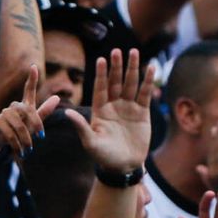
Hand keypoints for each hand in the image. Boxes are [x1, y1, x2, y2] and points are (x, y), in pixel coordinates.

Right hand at [0, 66, 58, 155]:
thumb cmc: (17, 133)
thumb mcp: (32, 124)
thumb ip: (44, 112)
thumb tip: (57, 97)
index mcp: (23, 106)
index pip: (28, 90)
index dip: (31, 78)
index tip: (33, 66)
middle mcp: (13, 107)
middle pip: (28, 111)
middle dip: (36, 124)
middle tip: (41, 138)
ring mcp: (3, 114)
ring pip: (20, 125)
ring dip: (26, 139)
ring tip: (29, 150)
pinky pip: (9, 133)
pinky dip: (16, 144)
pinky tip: (19, 152)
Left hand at [67, 49, 154, 174]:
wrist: (124, 166)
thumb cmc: (104, 156)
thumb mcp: (91, 142)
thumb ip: (81, 126)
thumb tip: (67, 112)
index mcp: (100, 111)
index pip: (101, 88)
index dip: (101, 75)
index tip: (101, 60)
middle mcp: (114, 105)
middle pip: (115, 82)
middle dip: (116, 67)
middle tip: (117, 51)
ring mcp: (128, 107)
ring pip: (130, 84)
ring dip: (133, 68)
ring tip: (134, 52)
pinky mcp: (142, 112)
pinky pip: (145, 93)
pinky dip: (148, 81)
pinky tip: (151, 67)